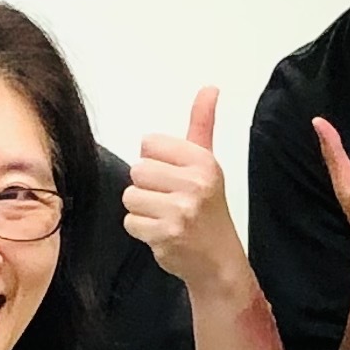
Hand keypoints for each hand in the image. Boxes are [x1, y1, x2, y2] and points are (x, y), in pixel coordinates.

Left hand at [125, 89, 246, 290]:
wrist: (219, 261)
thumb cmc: (208, 209)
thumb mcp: (208, 163)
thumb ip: (202, 124)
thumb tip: (210, 88)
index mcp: (203, 161)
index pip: (148, 143)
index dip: (155, 162)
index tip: (173, 178)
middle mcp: (195, 183)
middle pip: (137, 170)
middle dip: (147, 187)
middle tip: (168, 201)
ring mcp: (181, 210)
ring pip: (130, 197)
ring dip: (142, 210)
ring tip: (164, 217)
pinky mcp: (166, 234)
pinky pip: (130, 222)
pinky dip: (141, 230)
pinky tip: (162, 233)